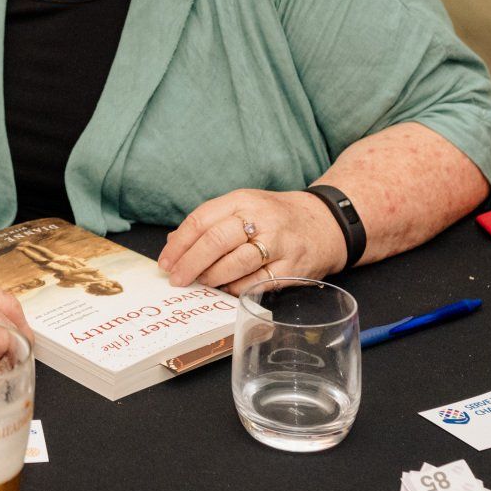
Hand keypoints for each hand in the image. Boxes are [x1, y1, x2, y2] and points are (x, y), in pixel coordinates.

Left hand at [157, 188, 345, 294]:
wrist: (325, 223)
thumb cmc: (275, 217)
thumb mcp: (243, 207)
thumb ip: (209, 222)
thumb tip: (172, 243)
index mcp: (242, 200)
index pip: (201, 220)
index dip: (179, 245)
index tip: (165, 263)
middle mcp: (260, 219)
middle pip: (215, 241)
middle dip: (189, 264)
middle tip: (176, 279)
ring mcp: (278, 244)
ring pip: (235, 264)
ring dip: (212, 278)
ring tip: (201, 282)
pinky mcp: (292, 268)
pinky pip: (257, 283)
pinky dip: (236, 289)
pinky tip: (227, 289)